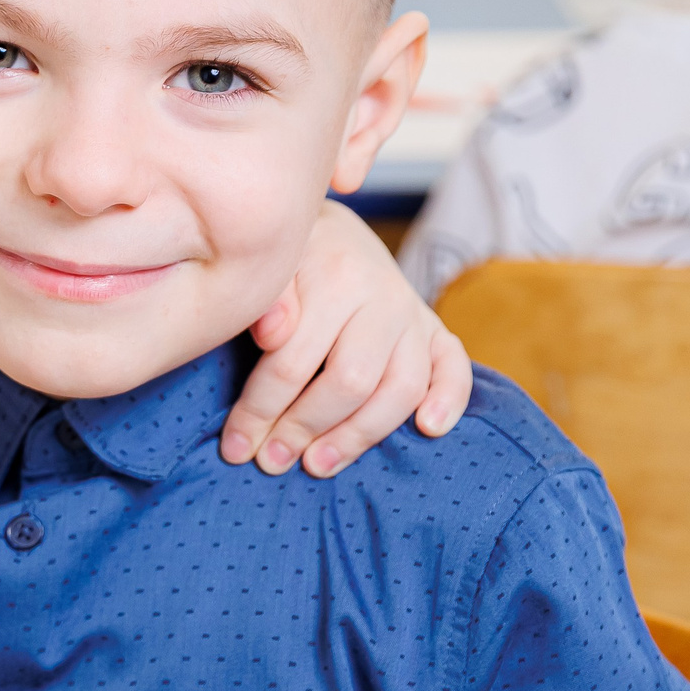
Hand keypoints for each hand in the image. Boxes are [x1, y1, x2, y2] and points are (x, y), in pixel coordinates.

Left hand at [222, 202, 472, 478]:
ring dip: (359, 435)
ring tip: (318, 465)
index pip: (294, 361)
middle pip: (351, 382)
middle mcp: (383, 295)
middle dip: (304, 428)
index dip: (261, 410)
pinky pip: (454, 365)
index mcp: (334, 276)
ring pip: (402, 387)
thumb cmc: (284, 257)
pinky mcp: (434, 328)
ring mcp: (412, 313)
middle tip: (271, 462)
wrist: (324, 225)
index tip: (235, 446)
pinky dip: (450, 399)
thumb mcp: (266, 265)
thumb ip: (267, 299)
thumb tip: (272, 336)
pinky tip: (429, 430)